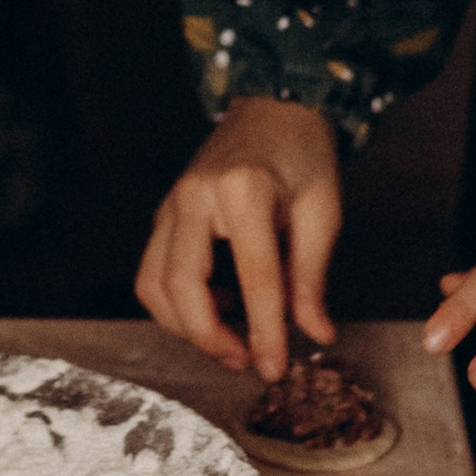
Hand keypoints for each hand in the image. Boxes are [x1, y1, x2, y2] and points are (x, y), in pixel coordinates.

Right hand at [135, 100, 340, 376]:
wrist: (274, 107)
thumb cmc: (303, 155)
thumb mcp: (323, 213)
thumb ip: (311, 278)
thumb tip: (314, 334)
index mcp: (243, 191)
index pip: (254, 278)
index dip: (266, 331)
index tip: (275, 368)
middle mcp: (195, 197)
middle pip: (183, 286)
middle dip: (211, 337)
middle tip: (248, 360)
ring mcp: (171, 205)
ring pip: (155, 285)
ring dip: (187, 326)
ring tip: (233, 338)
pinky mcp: (164, 215)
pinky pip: (153, 273)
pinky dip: (176, 304)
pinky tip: (217, 305)